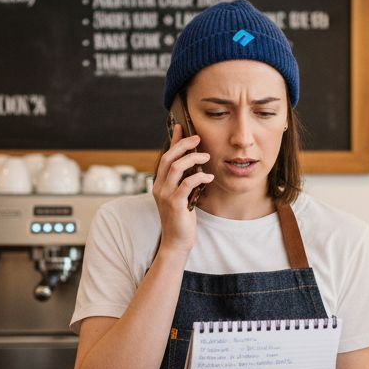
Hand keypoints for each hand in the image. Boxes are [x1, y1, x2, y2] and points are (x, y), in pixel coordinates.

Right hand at [154, 124, 212, 253]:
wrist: (176, 242)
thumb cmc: (181, 219)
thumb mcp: (181, 197)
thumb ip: (183, 181)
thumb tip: (193, 165)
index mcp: (159, 183)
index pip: (165, 156)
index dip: (173, 141)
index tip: (181, 127)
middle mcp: (159, 186)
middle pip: (169, 157)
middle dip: (184, 144)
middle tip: (198, 138)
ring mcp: (165, 195)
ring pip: (176, 167)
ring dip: (193, 158)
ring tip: (206, 156)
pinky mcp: (175, 203)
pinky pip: (187, 183)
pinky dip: (200, 177)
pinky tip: (209, 177)